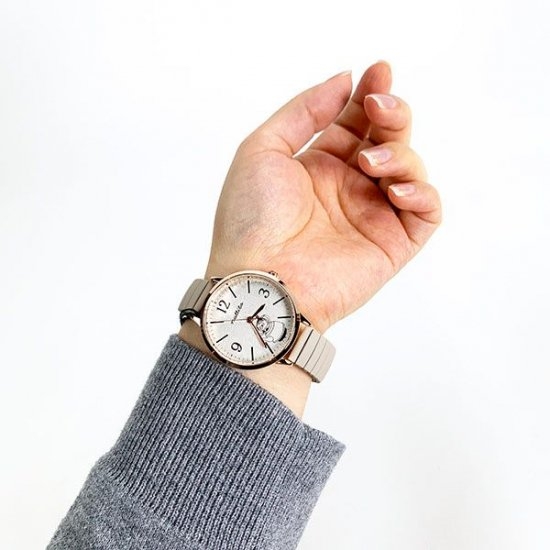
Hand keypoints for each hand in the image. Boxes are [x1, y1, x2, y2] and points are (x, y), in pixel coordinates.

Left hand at [205, 62, 440, 332]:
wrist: (260, 279)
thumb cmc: (251, 219)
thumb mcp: (262, 149)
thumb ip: (303, 112)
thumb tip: (344, 81)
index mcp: (318, 166)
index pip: (355, 123)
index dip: (370, 94)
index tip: (378, 70)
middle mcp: (348, 188)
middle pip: (388, 139)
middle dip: (392, 113)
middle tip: (381, 104)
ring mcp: (371, 216)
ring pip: (410, 169)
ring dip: (400, 153)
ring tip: (371, 162)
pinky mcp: (392, 245)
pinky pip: (426, 213)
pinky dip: (422, 193)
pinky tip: (397, 190)